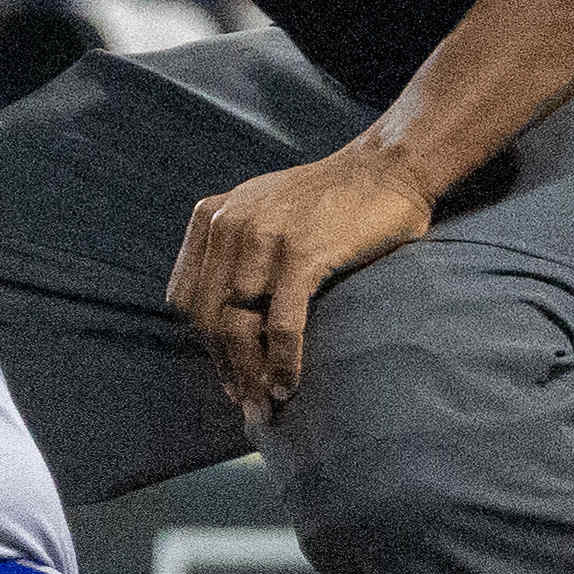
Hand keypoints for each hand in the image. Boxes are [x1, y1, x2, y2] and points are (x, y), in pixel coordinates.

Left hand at [168, 132, 436, 418]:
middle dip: (225, 367)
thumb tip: (224, 320)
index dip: (203, 344)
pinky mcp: (300, 254)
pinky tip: (288, 384)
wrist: (385, 170)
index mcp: (210, 218)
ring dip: (250, 373)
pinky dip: (281, 361)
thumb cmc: (330, 202)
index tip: (226, 375)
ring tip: (265, 404)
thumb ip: (235, 252)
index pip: (187, 297)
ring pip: (238, 324)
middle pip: (207, 316)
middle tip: (245, 403)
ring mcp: (261, 238)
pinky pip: (280, 323)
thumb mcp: (262, 212)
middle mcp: (227, 225)